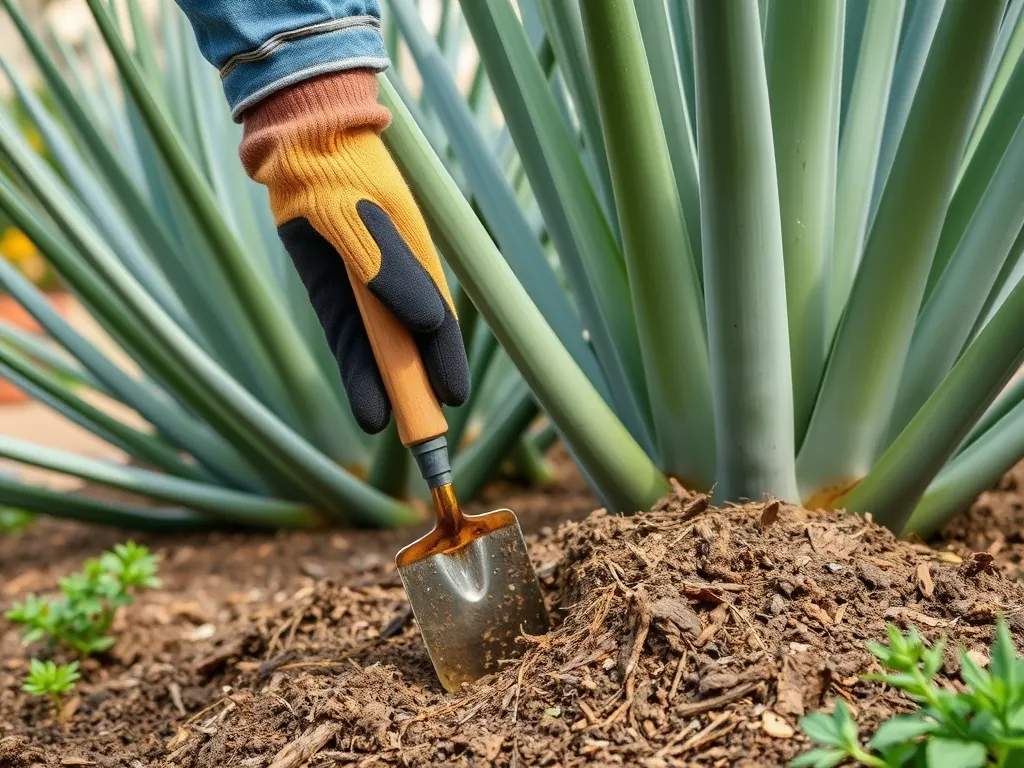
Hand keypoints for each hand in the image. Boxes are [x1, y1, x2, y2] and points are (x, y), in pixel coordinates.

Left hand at [239, 70, 469, 433]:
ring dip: (383, 387)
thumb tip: (425, 326)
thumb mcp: (358, 218)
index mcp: (417, 259)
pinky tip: (366, 406)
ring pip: (377, 348)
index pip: (438, 324)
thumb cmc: (336, 171)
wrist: (298, 141)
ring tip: (386, 428)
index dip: (445, 364)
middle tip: (427, 441)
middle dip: (418, 390)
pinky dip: (354, 369)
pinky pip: (345, 337)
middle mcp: (395, 278)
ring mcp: (363, 286)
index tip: (453, 400)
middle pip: (411, 345)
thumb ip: (387, 271)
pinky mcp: (333, 289)